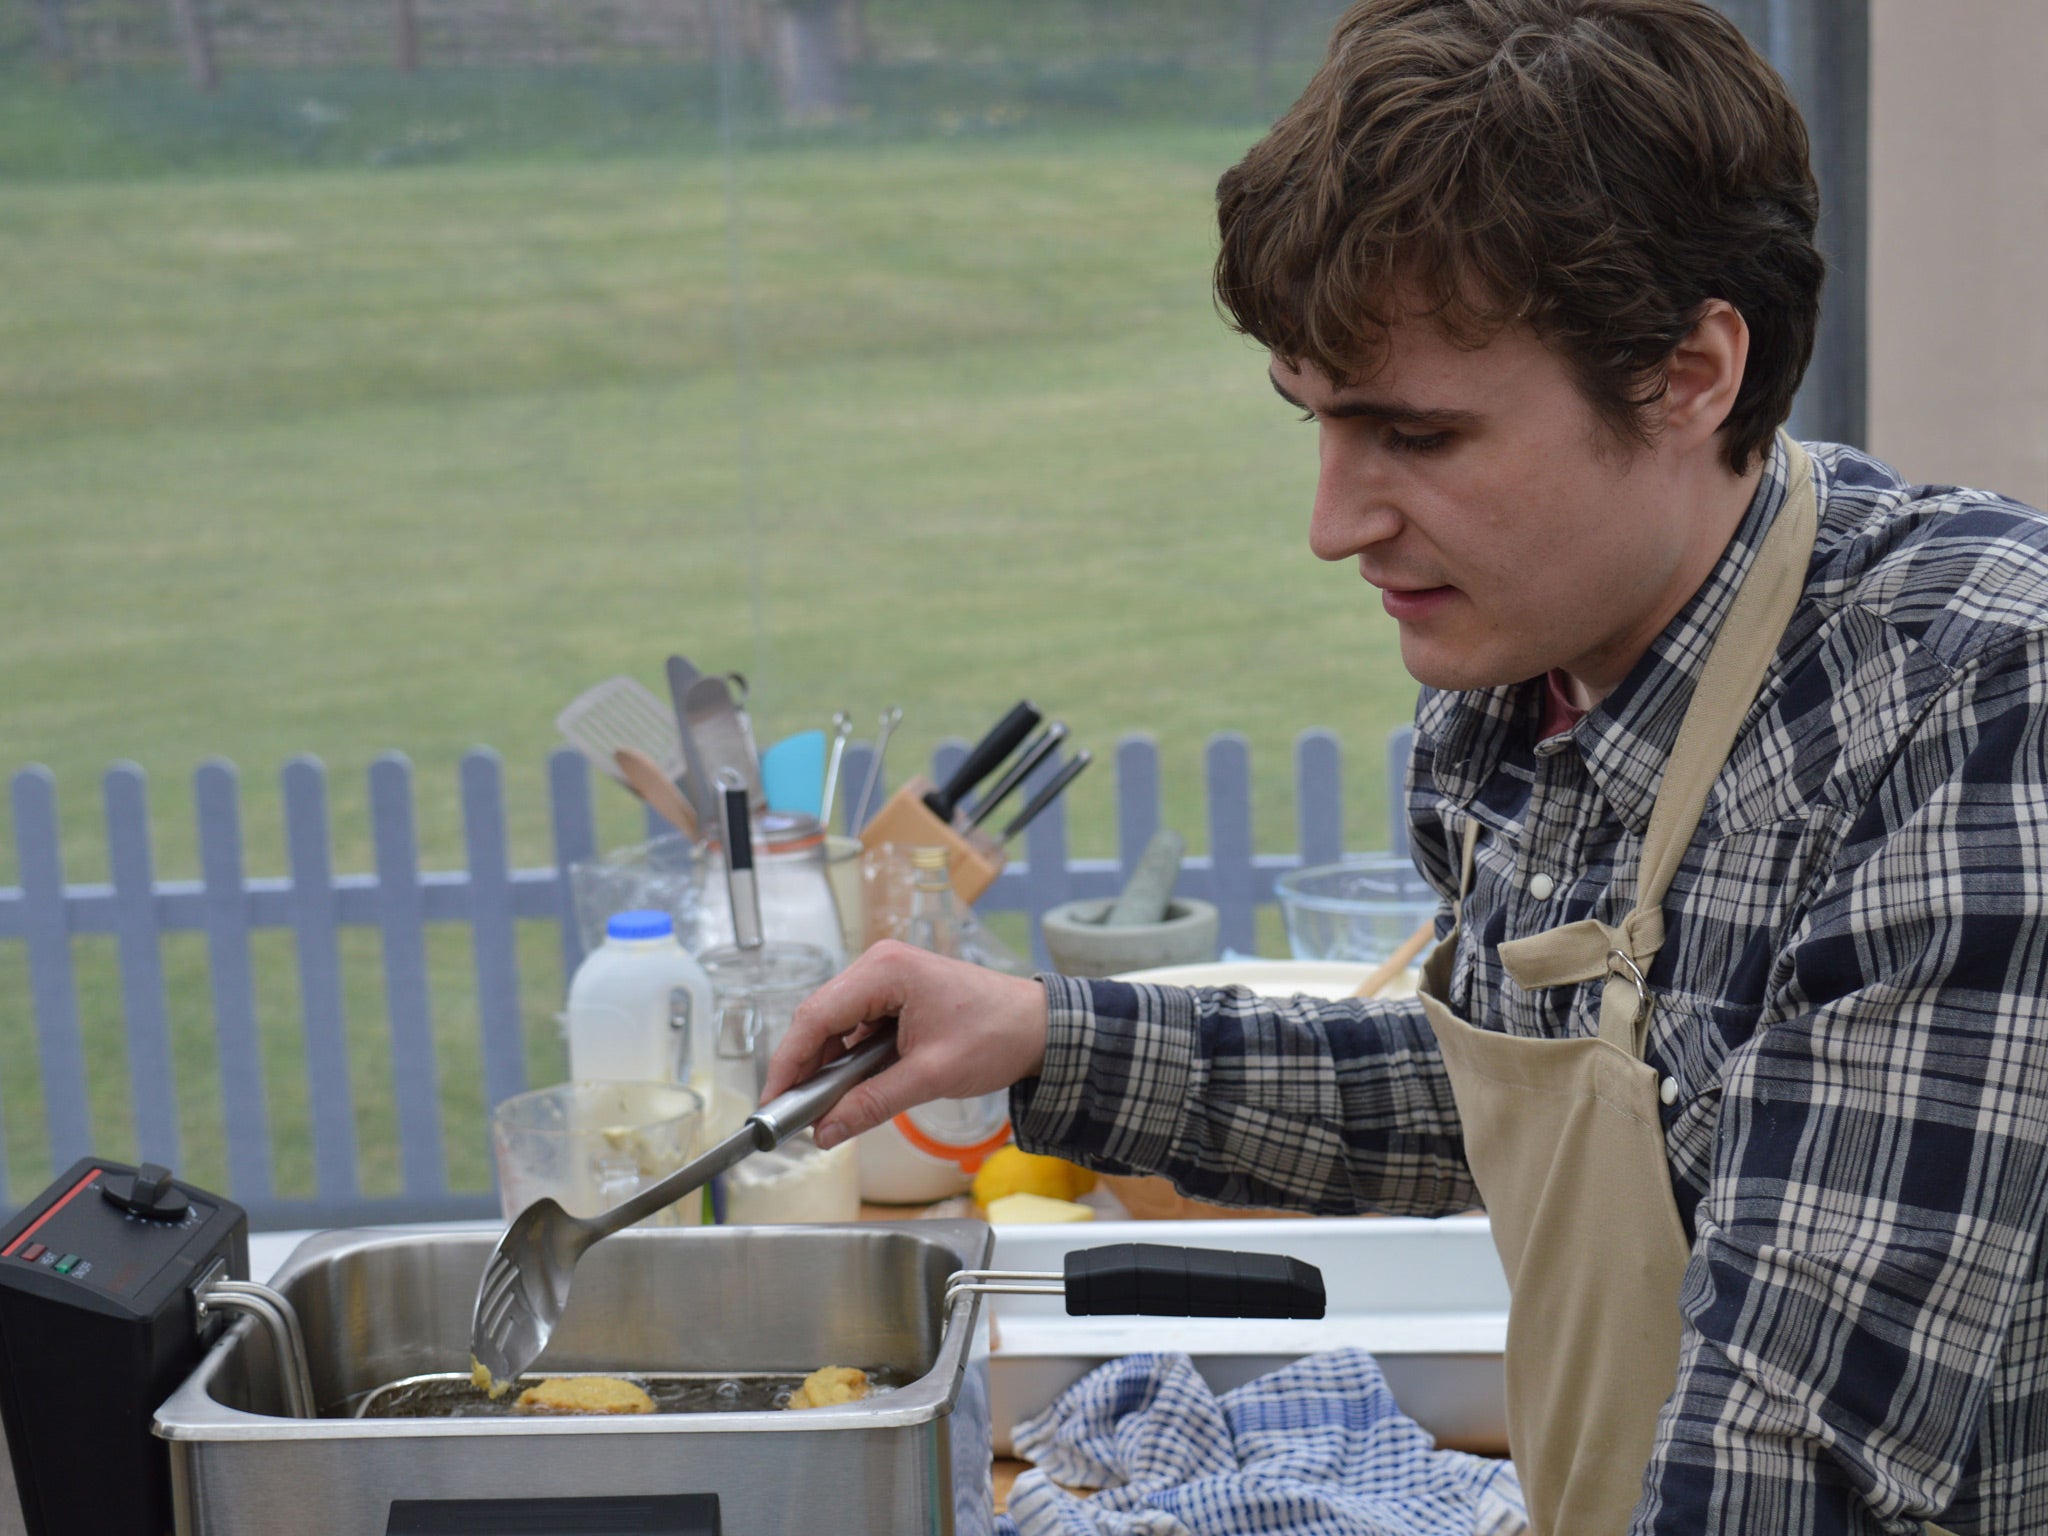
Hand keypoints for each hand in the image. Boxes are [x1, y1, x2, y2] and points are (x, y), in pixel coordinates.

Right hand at [763, 941, 1049, 1149]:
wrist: (1040, 1028)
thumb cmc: (996, 1036)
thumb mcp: (929, 1076)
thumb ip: (871, 1104)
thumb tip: (825, 1132)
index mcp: (884, 971)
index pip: (814, 1017)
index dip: (788, 1062)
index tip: (772, 1102)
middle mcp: (879, 964)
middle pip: (818, 1019)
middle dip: (803, 1068)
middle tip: (792, 1113)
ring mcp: (886, 977)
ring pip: (833, 1025)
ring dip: (825, 1065)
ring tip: (819, 1107)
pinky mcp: (895, 994)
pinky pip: (855, 1027)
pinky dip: (846, 1058)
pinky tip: (846, 1087)